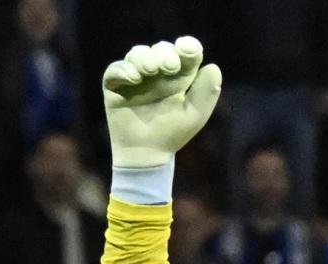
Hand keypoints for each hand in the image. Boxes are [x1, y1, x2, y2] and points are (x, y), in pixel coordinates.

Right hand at [102, 37, 220, 167]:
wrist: (146, 154)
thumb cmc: (172, 134)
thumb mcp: (195, 114)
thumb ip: (207, 92)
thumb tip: (212, 66)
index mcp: (179, 75)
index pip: (185, 51)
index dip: (188, 46)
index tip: (187, 49)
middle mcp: (157, 72)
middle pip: (161, 49)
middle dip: (165, 54)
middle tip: (170, 68)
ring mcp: (136, 77)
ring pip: (138, 53)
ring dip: (144, 58)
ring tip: (149, 71)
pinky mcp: (115, 85)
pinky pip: (115, 69)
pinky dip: (123, 69)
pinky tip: (133, 79)